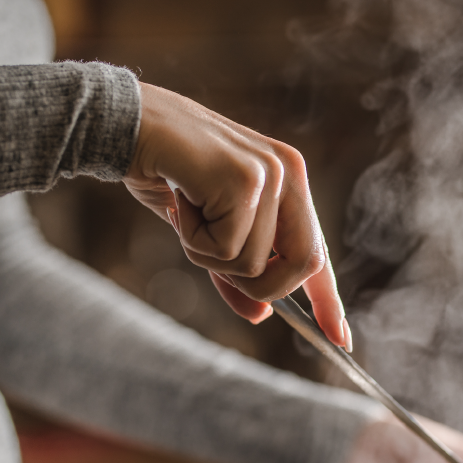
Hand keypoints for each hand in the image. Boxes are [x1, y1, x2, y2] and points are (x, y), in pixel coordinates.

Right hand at [124, 82, 348, 347]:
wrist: (121, 123)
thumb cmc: (164, 172)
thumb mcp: (205, 231)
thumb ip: (236, 270)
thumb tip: (260, 315)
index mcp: (290, 181)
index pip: (317, 250)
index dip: (329, 299)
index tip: (341, 339)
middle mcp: (289, 172)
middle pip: (304, 265)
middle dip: (260, 285)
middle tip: (214, 264)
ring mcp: (270, 173)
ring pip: (255, 264)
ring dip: (207, 255)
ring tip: (186, 213)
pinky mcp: (244, 179)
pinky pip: (226, 249)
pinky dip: (192, 240)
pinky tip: (179, 203)